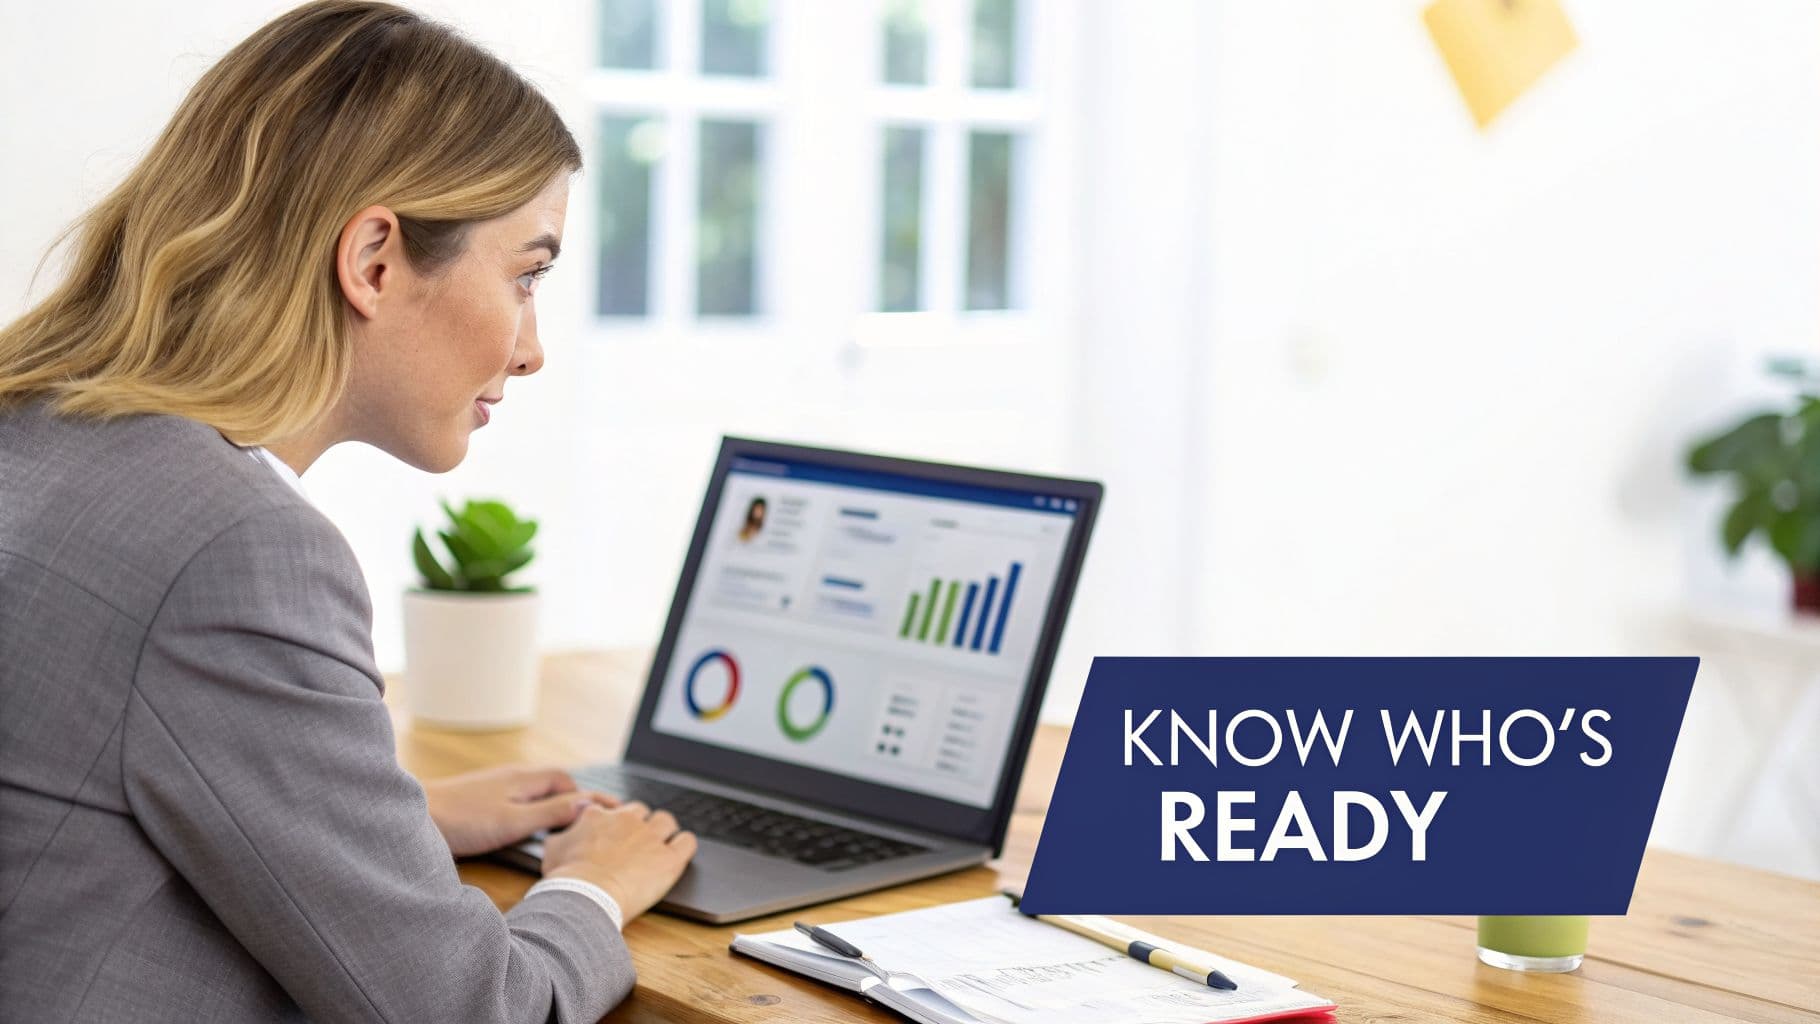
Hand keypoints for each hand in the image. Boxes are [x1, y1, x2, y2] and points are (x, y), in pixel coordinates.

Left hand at [422, 764, 616, 857]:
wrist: (413, 817)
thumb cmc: (460, 820)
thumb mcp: (514, 821)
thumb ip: (551, 813)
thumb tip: (588, 804)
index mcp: (524, 779)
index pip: (566, 780)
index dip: (586, 796)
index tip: (607, 812)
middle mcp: (511, 778)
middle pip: (552, 784)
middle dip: (572, 800)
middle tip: (591, 822)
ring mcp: (494, 788)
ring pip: (533, 794)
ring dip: (551, 806)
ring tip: (564, 828)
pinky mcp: (479, 801)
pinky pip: (516, 802)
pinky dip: (531, 813)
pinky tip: (526, 831)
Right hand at [541, 801, 697, 922]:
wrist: (585, 897)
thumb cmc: (566, 879)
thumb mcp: (552, 851)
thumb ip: (560, 835)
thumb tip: (563, 832)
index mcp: (598, 816)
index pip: (612, 810)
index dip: (614, 823)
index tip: (613, 836)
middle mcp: (626, 820)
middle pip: (641, 811)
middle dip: (639, 824)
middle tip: (636, 843)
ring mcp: (650, 837)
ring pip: (666, 820)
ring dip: (664, 830)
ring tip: (660, 846)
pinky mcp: (669, 858)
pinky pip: (687, 841)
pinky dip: (684, 845)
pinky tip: (679, 852)